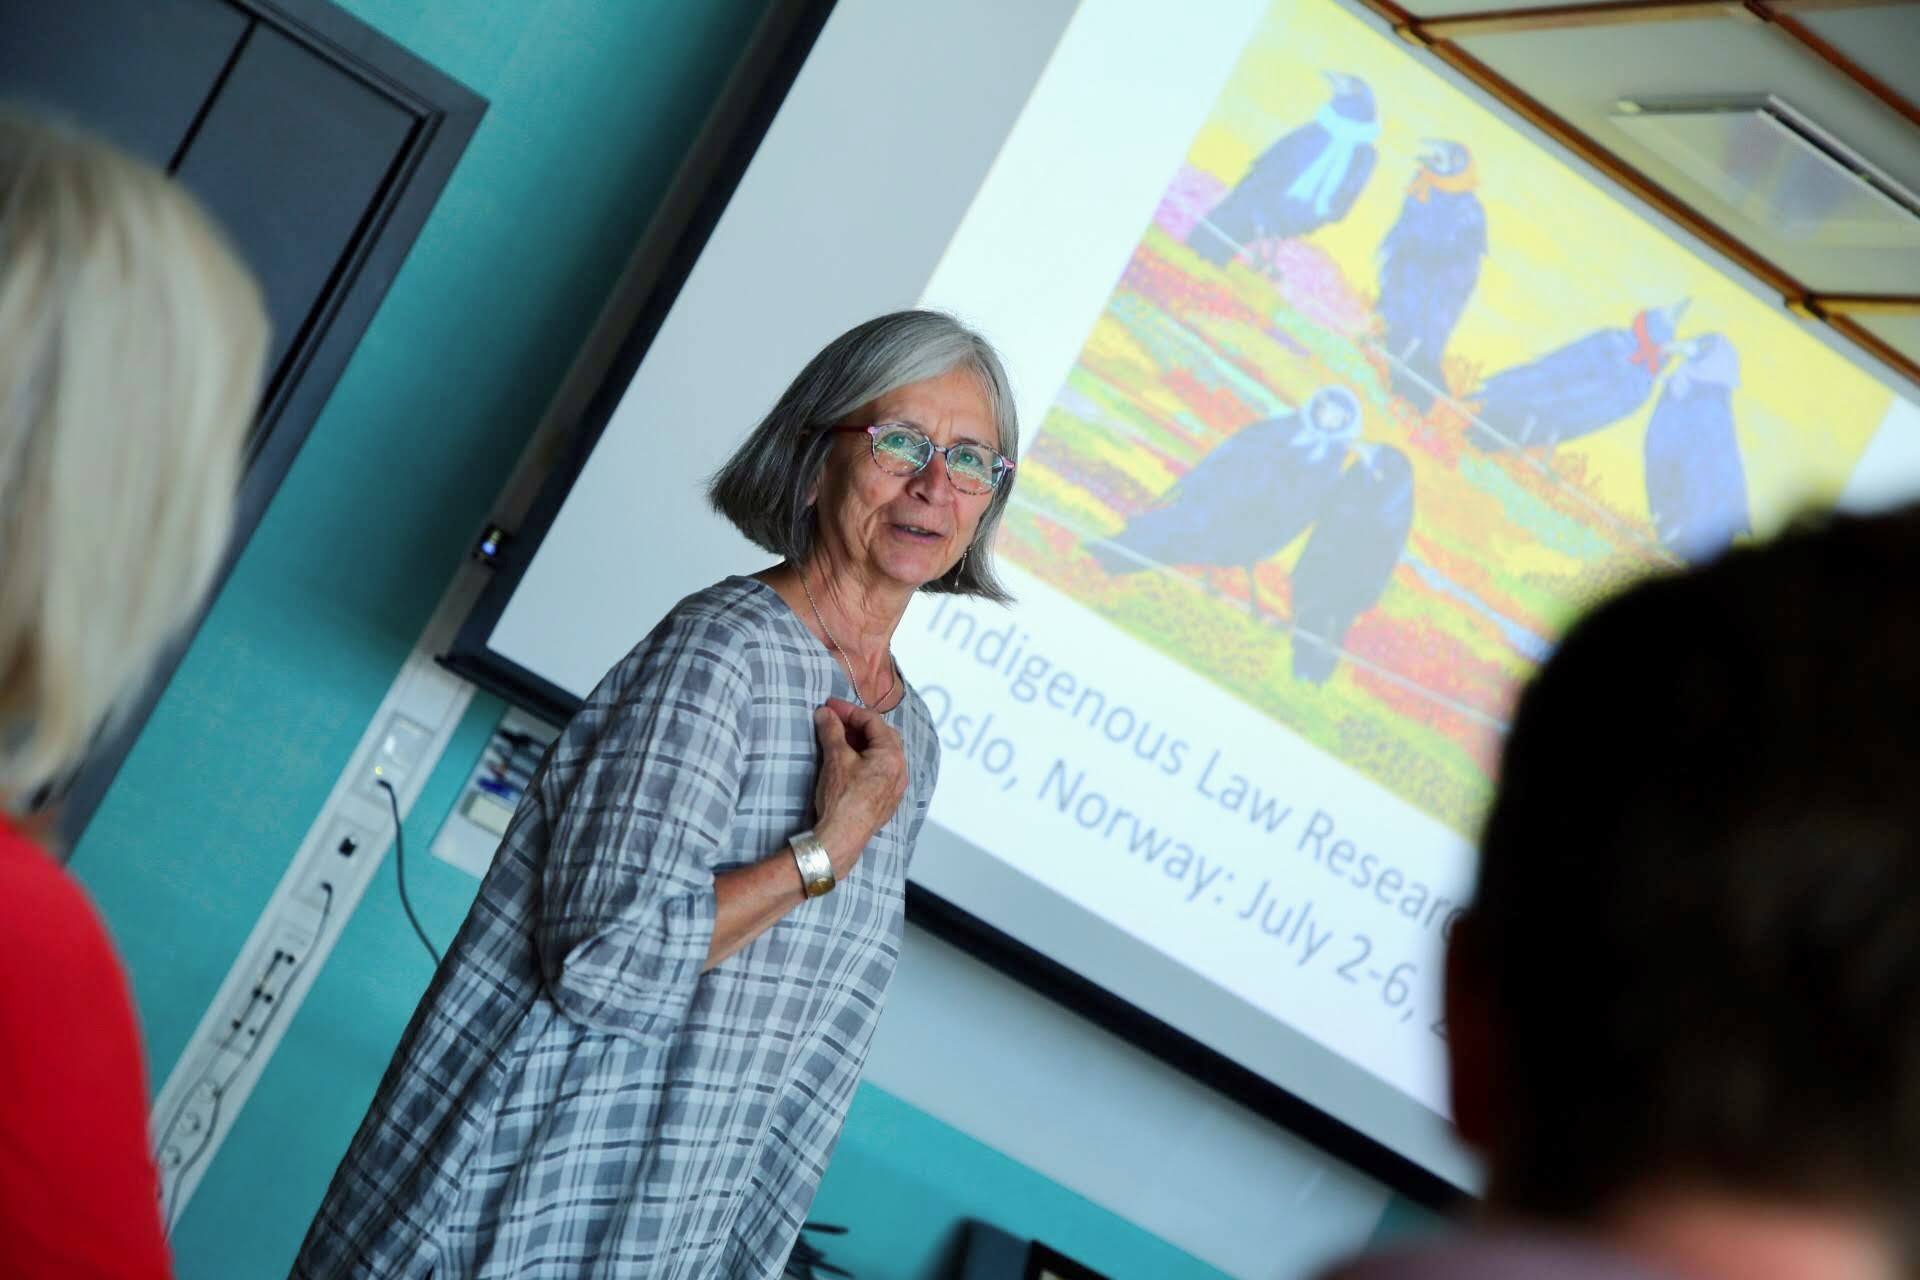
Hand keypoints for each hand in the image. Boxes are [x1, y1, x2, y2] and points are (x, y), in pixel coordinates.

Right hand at [811, 697, 908, 874]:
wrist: (841, 838)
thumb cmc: (841, 798)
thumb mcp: (835, 758)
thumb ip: (832, 731)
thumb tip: (825, 714)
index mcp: (892, 755)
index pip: (872, 721)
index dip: (849, 710)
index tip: (829, 707)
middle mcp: (900, 770)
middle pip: (882, 735)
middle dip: (858, 725)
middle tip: (836, 721)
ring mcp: (895, 787)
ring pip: (882, 754)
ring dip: (862, 743)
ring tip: (840, 740)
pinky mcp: (886, 801)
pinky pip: (880, 772)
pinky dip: (866, 761)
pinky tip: (849, 763)